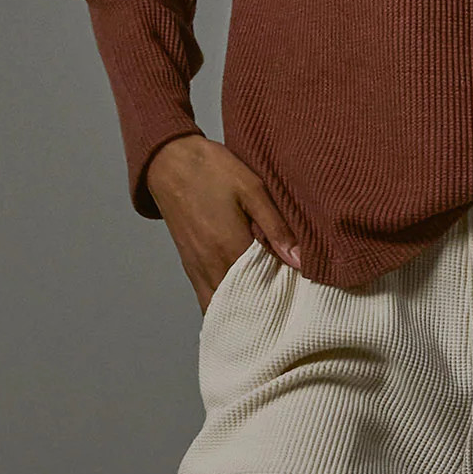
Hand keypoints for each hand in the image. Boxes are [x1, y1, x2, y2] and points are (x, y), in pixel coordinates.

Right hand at [146, 135, 302, 312]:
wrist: (170, 163)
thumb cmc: (213, 171)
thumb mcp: (252, 189)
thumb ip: (276, 226)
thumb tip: (299, 260)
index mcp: (230, 247)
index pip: (265, 287)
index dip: (285, 291)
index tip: (302, 290)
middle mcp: (211, 266)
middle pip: (243, 304)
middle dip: (266, 307)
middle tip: (288, 301)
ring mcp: (197, 269)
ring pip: (222, 308)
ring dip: (244, 311)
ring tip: (267, 304)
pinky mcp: (189, 267)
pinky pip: (207, 300)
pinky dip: (224, 307)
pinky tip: (241, 301)